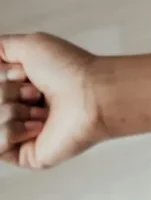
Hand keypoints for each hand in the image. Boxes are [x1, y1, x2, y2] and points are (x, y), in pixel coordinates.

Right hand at [0, 33, 106, 169]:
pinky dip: (12, 131)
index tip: (22, 72)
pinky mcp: (24, 155)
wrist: (93, 94)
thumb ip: (0, 49)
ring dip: (11, 111)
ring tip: (42, 110)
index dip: (1, 76)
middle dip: (6, 92)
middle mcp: (18, 109)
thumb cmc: (69, 69)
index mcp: (18, 87)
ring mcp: (20, 134)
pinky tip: (39, 126)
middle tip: (36, 91)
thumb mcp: (30, 45)